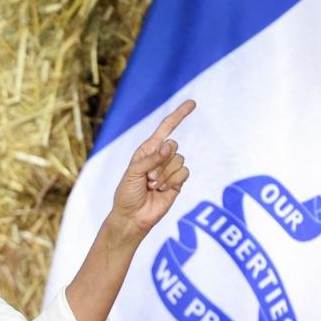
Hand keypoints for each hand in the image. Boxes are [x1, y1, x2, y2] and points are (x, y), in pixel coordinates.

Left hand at [109, 100, 194, 238]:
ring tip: (152, 186)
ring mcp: (169, 170)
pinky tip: (162, 190)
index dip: (179, 115)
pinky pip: (184, 172)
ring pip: (179, 160)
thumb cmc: (127, 193)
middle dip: (161, 162)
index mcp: (147, 149)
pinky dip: (173, 181)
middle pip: (174, 146)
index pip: (166, 128)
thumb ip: (152, 158)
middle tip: (148, 178)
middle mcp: (160, 157)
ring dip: (165, 175)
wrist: (133, 217)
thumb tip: (170, 145)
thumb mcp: (134, 172)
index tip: (192, 104)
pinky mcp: (177, 183)